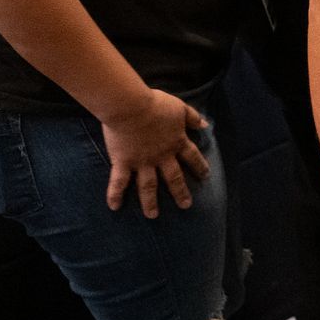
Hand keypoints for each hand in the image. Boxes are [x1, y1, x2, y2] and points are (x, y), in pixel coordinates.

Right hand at [99, 88, 210, 216]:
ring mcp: (142, 162)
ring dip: (150, 202)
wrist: (131, 106)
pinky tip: (114, 207)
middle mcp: (161, 156)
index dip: (200, 166)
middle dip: (181, 192)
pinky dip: (115, 194)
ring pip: (149, 186)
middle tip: (186, 205)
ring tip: (153, 215)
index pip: (192, 157)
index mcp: (176, 142)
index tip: (205, 176)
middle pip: (174, 177)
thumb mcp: (179, 107)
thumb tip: (205, 125)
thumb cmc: (155, 104)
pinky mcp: (123, 162)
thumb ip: (192, 117)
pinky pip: (119, 182)